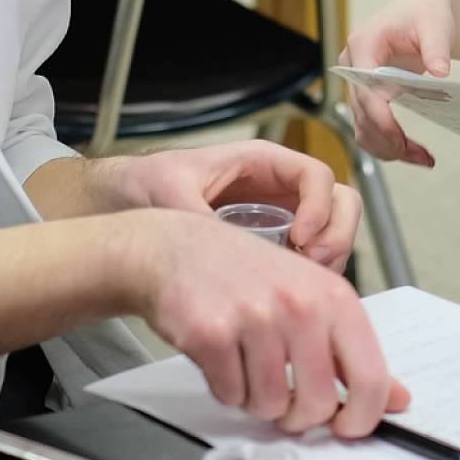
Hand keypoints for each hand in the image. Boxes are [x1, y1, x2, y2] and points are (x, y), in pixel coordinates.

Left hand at [109, 141, 359, 270]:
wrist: (122, 203)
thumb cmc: (146, 184)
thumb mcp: (168, 191)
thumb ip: (197, 216)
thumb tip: (223, 249)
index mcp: (261, 162)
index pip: (316, 176)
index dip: (319, 206)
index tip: (301, 238)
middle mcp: (278, 188)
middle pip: (338, 203)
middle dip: (336, 236)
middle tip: (314, 265)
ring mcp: (278, 218)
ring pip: (330, 233)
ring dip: (328, 260)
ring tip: (300, 287)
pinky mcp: (269, 248)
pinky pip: (306, 260)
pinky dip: (308, 279)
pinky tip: (284, 297)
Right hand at [123, 207, 410, 436]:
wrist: (176, 249)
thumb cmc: (248, 275)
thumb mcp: (312, 298)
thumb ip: (352, 351)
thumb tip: (396, 399)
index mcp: (335, 298)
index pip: (370, 378)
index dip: (362, 418)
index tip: (347, 427)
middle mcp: (300, 305)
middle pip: (318, 405)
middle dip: (298, 414)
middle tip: (284, 395)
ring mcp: (255, 318)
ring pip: (270, 407)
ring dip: (257, 399)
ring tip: (248, 364)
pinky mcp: (212, 334)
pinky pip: (230, 397)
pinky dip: (226, 389)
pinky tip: (223, 357)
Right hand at [338, 0, 458, 167]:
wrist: (425, 8)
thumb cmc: (428, 11)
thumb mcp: (436, 22)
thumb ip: (437, 46)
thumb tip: (440, 72)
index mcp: (363, 45)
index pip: (365, 90)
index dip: (381, 118)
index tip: (401, 141)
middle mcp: (352, 66)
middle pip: (362, 113)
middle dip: (388, 140)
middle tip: (421, 157)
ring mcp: (357, 83)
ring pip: (363, 126)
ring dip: (388, 148)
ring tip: (422, 159)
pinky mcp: (368, 95)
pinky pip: (371, 127)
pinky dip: (388, 144)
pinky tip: (413, 153)